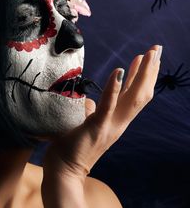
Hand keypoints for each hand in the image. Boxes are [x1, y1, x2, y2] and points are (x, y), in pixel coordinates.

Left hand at [43, 45, 161, 179]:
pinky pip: (108, 106)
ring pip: (132, 98)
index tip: (146, 57)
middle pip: (141, 93)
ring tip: (147, 55)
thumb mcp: (86, 124)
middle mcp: (119, 123)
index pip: (135, 94)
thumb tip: (90, 100)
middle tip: (157, 49)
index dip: (142, 75)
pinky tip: (119, 71)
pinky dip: (115, 88)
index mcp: (117, 121)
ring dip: (141, 74)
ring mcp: (110, 126)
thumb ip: (92, 112)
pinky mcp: (96, 128)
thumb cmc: (73, 147)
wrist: (64, 172)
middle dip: (150, 70)